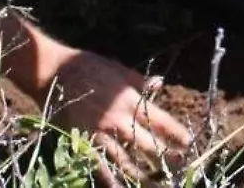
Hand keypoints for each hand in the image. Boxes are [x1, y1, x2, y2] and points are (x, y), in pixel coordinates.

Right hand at [46, 49, 190, 185]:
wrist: (55, 72)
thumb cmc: (88, 67)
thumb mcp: (119, 69)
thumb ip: (140, 81)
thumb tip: (160, 84)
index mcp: (130, 99)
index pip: (160, 120)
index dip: (176, 133)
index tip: (188, 143)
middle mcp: (119, 119)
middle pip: (148, 144)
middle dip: (166, 157)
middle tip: (179, 166)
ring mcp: (101, 133)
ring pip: (127, 160)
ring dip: (144, 174)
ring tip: (158, 183)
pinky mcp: (84, 142)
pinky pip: (100, 166)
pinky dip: (111, 181)